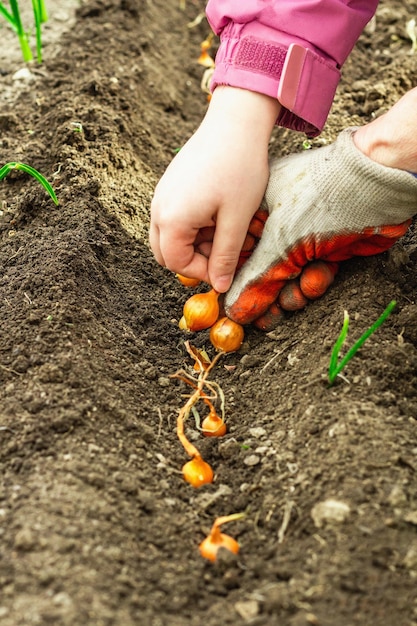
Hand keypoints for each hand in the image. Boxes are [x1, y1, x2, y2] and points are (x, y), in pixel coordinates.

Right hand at [149, 86, 280, 292]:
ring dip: (194, 243)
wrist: (235, 122)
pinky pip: (173, 217)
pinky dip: (192, 226)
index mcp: (172, 219)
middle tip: (224, 252)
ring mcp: (162, 195)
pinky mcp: (170, 185)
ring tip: (224, 230)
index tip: (228, 267)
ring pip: (169, 236)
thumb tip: (220, 287)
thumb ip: (226, 256)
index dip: (203, 272)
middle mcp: (159, 208)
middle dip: (194, 260)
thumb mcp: (236, 219)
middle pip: (166, 253)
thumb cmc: (239, 169)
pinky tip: (217, 214)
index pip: (177, 263)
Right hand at [225, 128, 416, 327]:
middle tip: (266, 317)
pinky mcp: (325, 245)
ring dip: (291, 292)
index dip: (235, 281)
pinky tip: (316, 281)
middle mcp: (275, 220)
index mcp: (254, 208)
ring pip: (287, 276)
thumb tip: (233, 309)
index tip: (236, 307)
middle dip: (266, 294)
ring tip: (296, 296)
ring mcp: (302, 233)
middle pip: (261, 268)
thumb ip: (255, 280)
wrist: (380, 185)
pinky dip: (313, 282)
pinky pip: (310, 273)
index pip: (235, 252)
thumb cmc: (325, 197)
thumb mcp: (281, 243)